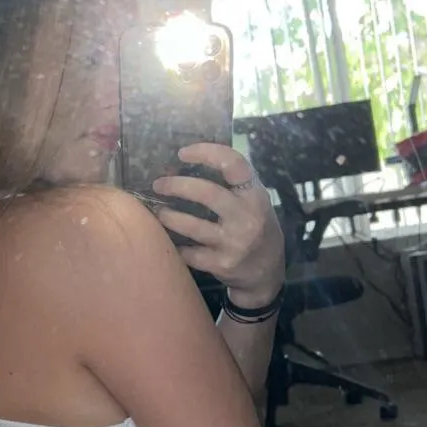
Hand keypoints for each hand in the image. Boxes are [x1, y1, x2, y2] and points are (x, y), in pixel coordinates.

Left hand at [153, 143, 284, 304]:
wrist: (267, 274)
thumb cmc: (256, 228)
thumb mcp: (255, 202)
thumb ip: (231, 184)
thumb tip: (184, 164)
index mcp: (255, 196)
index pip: (233, 164)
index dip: (206, 152)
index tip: (182, 153)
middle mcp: (247, 217)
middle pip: (206, 193)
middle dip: (176, 186)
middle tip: (158, 185)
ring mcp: (234, 243)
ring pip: (192, 226)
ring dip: (169, 217)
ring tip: (159, 213)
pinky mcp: (221, 264)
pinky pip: (189, 253)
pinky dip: (177, 246)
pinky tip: (172, 241)